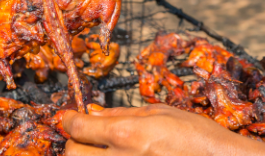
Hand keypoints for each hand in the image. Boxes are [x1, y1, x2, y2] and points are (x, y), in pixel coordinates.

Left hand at [62, 104, 264, 155]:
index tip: (68, 117)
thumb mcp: (161, 113)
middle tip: (85, 137)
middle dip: (74, 143)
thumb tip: (95, 113)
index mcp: (127, 135)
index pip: (79, 127)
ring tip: (106, 149)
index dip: (69, 119)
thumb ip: (122, 115)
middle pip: (72, 154)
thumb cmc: (196, 136)